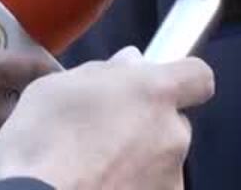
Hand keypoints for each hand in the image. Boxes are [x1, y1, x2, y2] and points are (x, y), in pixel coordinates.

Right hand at [0, 48, 214, 188]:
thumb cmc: (41, 143)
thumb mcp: (58, 87)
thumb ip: (105, 71)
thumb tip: (131, 63)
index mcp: (155, 92)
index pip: (198, 76)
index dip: (180, 79)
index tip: (152, 88)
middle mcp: (173, 134)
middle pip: (174, 122)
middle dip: (149, 126)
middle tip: (106, 136)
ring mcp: (170, 177)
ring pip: (162, 161)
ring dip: (140, 162)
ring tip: (95, 170)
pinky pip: (151, 189)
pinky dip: (132, 189)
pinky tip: (98, 188)